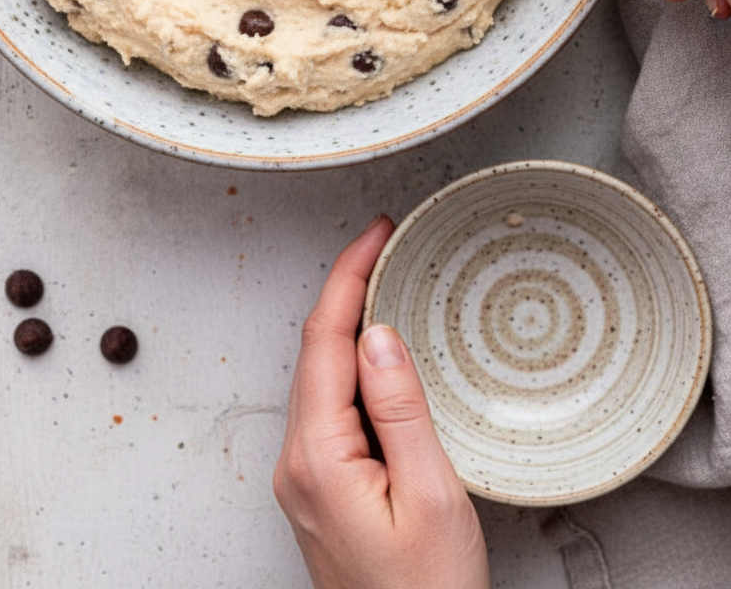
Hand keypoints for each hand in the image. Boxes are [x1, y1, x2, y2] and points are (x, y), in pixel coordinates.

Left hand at [273, 215, 489, 588]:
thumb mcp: (431, 496)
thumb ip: (400, 409)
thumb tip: (378, 335)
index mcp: (318, 458)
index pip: (325, 340)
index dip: (350, 275)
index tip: (377, 234)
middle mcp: (299, 464)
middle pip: (316, 351)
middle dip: (348, 289)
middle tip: (387, 245)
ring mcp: (306, 479)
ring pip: (322, 377)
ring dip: (351, 325)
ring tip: (388, 282)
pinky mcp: (322, 489)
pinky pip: (331, 407)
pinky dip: (354, 366)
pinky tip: (380, 354)